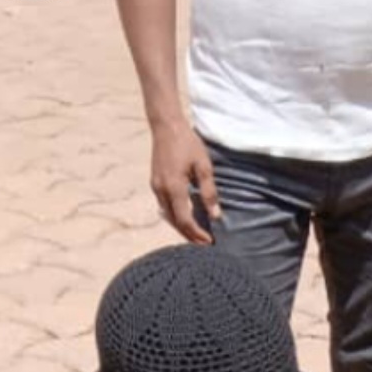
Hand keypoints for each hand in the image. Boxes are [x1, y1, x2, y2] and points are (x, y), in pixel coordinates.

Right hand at [149, 120, 219, 244]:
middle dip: (190, 237)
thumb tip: (216, 216)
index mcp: (174, 188)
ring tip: (197, 237)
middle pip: (175, 223)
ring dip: (182, 229)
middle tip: (205, 245)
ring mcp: (156, 187)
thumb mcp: (203, 166)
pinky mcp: (155, 184)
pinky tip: (186, 220)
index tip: (210, 242)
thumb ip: (209, 192)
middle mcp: (161, 191)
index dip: (197, 234)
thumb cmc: (187, 143)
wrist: (166, 126)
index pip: (185, 221)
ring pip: (169, 217)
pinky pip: (165, 208)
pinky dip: (176, 218)